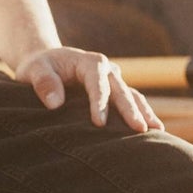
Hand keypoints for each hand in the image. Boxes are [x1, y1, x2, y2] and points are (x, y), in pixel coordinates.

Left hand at [13, 46, 163, 132]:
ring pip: (133, 96)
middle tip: (140, 129)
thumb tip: (54, 104)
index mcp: (90, 62)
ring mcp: (114, 80)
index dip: (99, 103)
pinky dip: (143, 114)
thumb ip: (43, 83)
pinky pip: (133, 102)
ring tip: (158, 131)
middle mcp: (107, 69)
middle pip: (121, 90)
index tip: (99, 123)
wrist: (47, 62)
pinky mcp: (116, 91)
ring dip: (145, 112)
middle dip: (131, 110)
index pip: (97, 83)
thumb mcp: (34, 69)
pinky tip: (154, 130)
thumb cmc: (39, 66)